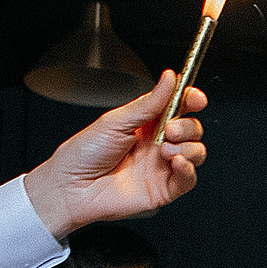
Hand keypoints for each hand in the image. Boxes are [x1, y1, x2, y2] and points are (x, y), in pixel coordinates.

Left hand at [23, 72, 207, 239]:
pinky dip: (188, 169)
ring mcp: (162, 166)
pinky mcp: (164, 188)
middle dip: (187, 126)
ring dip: (188, 147)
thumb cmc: (83, 155)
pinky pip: (189, 179)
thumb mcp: (115, 121)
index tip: (195, 98)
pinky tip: (175, 162)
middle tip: (170, 129)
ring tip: (166, 149)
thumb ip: (148, 103)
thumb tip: (169, 79)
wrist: (71, 188)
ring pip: (196, 152)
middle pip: (192, 128)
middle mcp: (157, 143)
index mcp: (146, 123)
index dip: (191, 100)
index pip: (179, 107)